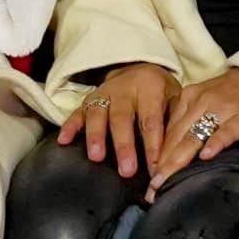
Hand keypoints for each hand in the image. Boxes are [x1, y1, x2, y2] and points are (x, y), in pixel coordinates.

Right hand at [59, 63, 178, 174]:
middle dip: (123, 145)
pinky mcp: (88, 99)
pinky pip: (77, 111)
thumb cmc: (161, 93)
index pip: (151, 119)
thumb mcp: (175, 99)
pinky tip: (63, 141)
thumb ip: (174, 123)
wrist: (139, 69)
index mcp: (150, 87)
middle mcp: (124, 89)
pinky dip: (69, 126)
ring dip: (96, 136)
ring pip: (98, 114)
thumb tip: (175, 154)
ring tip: (96, 157)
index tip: (155, 168)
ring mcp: (104, 93)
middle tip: (127, 170)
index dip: (153, 145)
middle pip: (122, 118)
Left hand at [150, 69, 238, 193]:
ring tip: (167, 180)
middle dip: (163, 165)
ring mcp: (222, 108)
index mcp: (189, 97)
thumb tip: (170, 153)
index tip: (148, 180)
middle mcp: (201, 101)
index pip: (168, 131)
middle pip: (177, 137)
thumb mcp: (204, 99)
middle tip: (152, 189)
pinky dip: (216, 143)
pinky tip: (206, 157)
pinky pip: (227, 131)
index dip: (157, 157)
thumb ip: (188, 120)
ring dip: (178, 160)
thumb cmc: (233, 93)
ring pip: (194, 136)